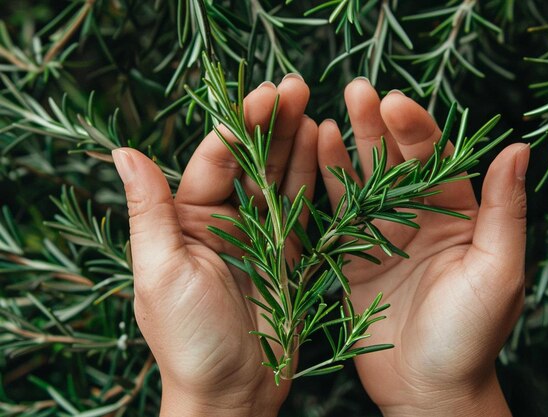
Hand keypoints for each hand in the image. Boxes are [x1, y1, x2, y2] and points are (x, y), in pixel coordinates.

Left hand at [112, 74, 314, 416]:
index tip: (262, 98)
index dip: (237, 128)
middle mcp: (223, 221)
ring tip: (311, 103)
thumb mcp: (160, 272)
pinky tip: (324, 145)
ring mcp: (260, 235)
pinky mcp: (289, 251)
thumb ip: (150, 210)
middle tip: (294, 86)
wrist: (233, 390)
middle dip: (269, 122)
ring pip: (277, 177)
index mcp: (187, 221)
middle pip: (248, 161)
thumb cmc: (188, 338)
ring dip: (294, 140)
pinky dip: (312, 176)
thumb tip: (123, 152)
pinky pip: (302, 206)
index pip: (213, 161)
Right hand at [317, 79, 528, 416]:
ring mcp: (382, 236)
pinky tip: (313, 154)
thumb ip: (503, 210)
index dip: (416, 128)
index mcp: (457, 216)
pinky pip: (336, 216)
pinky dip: (324, 185)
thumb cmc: (470, 336)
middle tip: (355, 91)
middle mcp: (418, 219)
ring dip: (345, 148)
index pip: (436, 159)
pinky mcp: (352, 258)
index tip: (394, 102)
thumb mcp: (497, 271)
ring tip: (324, 114)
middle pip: (395, 162)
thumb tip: (517, 147)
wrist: (428, 390)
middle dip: (376, 126)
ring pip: (361, 183)